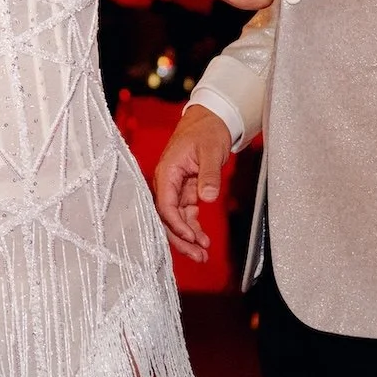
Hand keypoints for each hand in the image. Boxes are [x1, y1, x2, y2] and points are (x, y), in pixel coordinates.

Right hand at [154, 105, 232, 260]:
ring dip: (187, 238)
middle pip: (167, 217)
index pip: (165, 204)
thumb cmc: (206, 131)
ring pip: (176, 219)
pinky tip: (203, 240)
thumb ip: (208, 175)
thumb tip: (207, 198)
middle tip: (198, 256)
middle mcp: (167, 182)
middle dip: (180, 239)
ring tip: (202, 255)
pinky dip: (193, 227)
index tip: (191, 236)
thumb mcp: (210, 150)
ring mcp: (175, 188)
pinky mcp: (185, 191)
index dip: (176, 224)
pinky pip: (185, 214)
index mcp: (167, 172)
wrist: (210, 120)